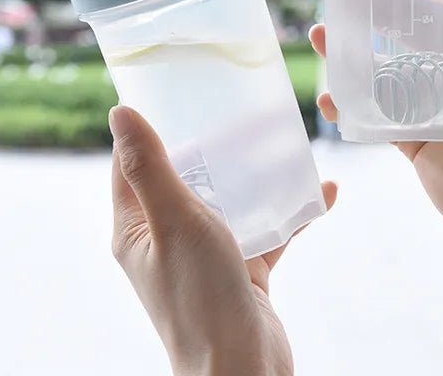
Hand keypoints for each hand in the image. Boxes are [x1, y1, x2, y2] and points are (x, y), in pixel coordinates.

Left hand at [109, 105, 336, 375]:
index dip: (148, 129)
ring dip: (255, 175)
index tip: (174, 93)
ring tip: (282, 143)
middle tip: (237, 110)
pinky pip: (266, 230)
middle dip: (211, 145)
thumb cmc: (199, 297)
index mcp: (137, 228)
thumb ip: (150, 168)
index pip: (133, 166)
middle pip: (186, 178)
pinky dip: (291, 213)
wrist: (243, 367)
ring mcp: (206, 255)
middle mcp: (167, 239)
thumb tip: (120, 113)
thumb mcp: (174, 221)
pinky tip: (323, 193)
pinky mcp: (242, 269)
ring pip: (229, 201)